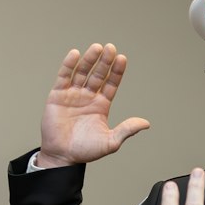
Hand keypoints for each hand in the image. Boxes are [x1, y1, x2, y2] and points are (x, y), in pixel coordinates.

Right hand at [37, 44, 150, 166]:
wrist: (62, 156)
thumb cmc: (85, 150)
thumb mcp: (111, 142)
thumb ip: (127, 130)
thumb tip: (146, 123)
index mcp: (101, 105)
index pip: (111, 83)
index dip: (116, 71)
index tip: (122, 59)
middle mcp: (88, 96)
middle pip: (98, 74)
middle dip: (105, 62)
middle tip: (111, 48)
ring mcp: (73, 94)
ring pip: (82, 72)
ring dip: (90, 60)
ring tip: (97, 48)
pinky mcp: (58, 95)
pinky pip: (64, 77)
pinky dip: (69, 65)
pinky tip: (75, 54)